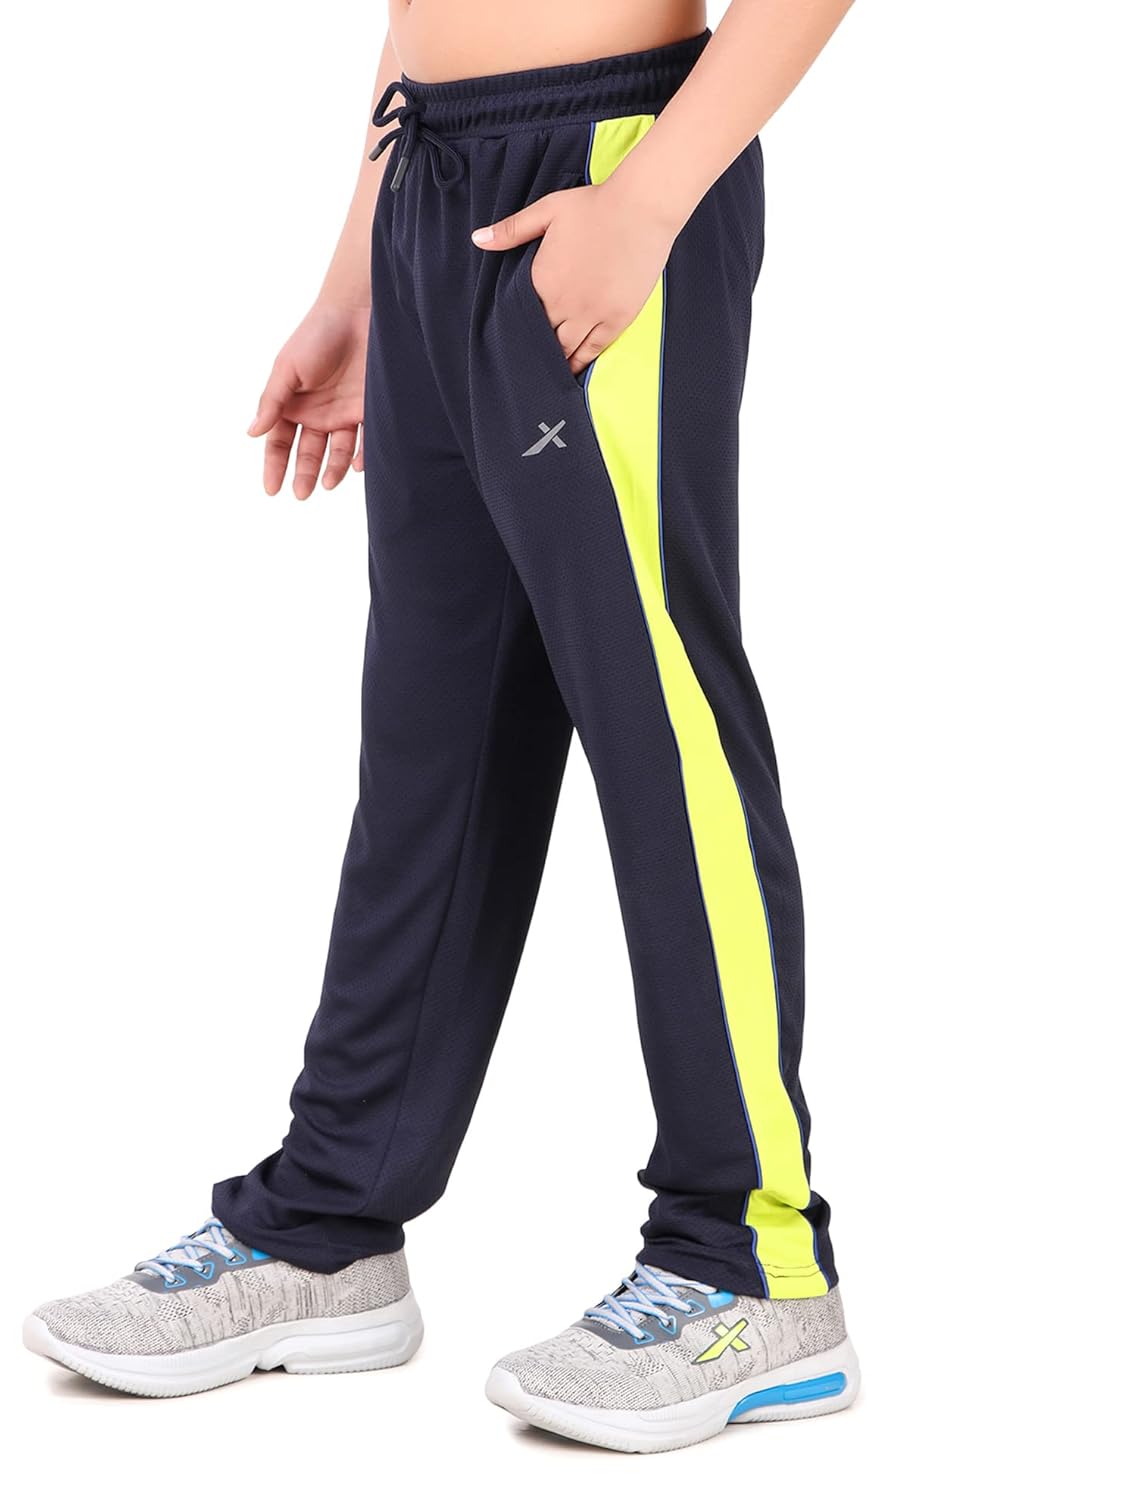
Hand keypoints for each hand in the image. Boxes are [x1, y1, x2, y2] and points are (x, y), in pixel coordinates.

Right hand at [248, 299, 369, 497]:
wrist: (358, 312)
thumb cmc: (317, 334)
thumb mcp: (287, 367)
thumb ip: (272, 401)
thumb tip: (252, 433)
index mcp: (293, 403)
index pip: (280, 442)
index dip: (275, 465)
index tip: (272, 489)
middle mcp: (318, 413)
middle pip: (308, 452)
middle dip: (303, 474)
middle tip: (302, 493)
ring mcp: (344, 413)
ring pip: (337, 452)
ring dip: (332, 470)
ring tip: (329, 483)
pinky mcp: (370, 410)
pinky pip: (367, 442)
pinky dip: (362, 456)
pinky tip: (356, 465)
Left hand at [472, 180, 676, 374]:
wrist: (641, 209)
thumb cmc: (594, 206)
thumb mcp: (547, 210)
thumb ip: (511, 230)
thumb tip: (477, 239)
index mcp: (541, 280)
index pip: (521, 316)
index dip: (516, 328)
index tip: (510, 339)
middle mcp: (563, 303)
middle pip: (541, 337)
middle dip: (534, 348)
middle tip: (525, 363)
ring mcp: (591, 314)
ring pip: (565, 349)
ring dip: (555, 361)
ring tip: (545, 374)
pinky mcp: (616, 319)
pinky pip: (593, 350)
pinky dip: (580, 363)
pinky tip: (573, 372)